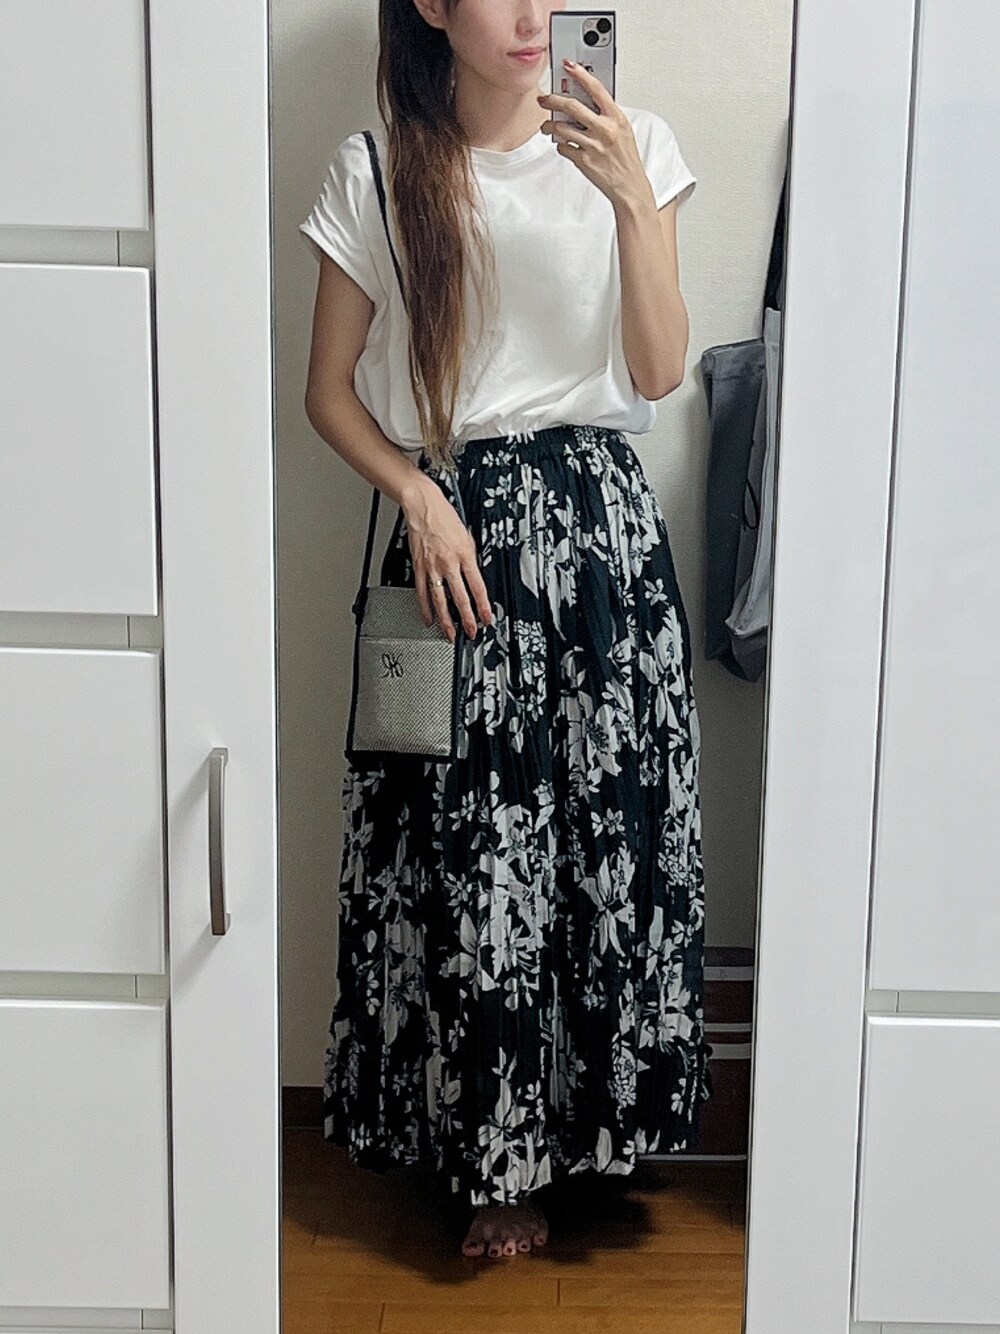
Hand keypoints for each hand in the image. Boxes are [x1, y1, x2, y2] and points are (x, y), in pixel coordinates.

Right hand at [402, 476, 492, 642]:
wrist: (422, 505)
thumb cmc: (444, 516)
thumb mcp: (466, 535)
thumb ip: (470, 556)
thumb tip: (475, 574)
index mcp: (464, 554)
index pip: (477, 587)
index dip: (483, 606)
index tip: (487, 618)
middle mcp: (448, 562)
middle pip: (460, 597)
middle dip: (467, 618)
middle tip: (471, 632)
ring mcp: (432, 567)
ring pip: (440, 600)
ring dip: (446, 620)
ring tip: (449, 633)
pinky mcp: (419, 567)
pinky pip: (422, 592)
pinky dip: (425, 608)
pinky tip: (429, 618)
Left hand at [537, 61, 651, 210]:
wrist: (629, 186)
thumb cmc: (625, 158)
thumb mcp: (623, 130)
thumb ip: (606, 114)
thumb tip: (586, 100)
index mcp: (616, 118)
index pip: (596, 88)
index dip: (580, 74)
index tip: (568, 66)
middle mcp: (604, 129)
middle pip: (571, 106)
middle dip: (553, 100)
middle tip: (544, 99)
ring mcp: (593, 145)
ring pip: (561, 128)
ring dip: (550, 126)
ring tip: (547, 126)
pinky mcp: (583, 161)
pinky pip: (562, 147)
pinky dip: (560, 145)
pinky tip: (563, 145)